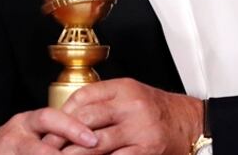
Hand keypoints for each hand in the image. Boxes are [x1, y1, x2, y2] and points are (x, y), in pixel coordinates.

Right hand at [0, 109, 97, 154]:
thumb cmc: (15, 143)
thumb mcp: (32, 130)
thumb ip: (56, 130)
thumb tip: (95, 137)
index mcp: (25, 123)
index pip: (48, 118)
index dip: (72, 127)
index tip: (93, 139)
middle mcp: (14, 138)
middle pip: (37, 149)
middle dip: (63, 154)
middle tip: (89, 152)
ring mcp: (6, 154)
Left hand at [57, 78, 201, 154]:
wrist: (189, 123)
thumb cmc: (156, 110)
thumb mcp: (131, 94)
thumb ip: (104, 100)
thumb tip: (69, 115)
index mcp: (124, 88)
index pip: (84, 96)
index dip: (63, 113)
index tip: (51, 127)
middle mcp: (131, 106)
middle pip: (86, 120)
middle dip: (62, 136)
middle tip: (47, 148)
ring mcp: (139, 129)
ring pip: (95, 144)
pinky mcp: (145, 150)